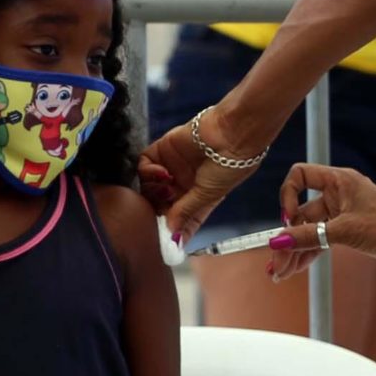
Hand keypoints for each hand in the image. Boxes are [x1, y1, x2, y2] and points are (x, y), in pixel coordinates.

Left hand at [143, 107, 271, 242]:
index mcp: (198, 199)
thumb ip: (185, 212)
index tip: (164, 241)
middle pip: (158, 204)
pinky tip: (162, 172)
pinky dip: (148, 172)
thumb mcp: (208, 195)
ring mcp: (171, 168)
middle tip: (158, 214)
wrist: (231, 134)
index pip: (178, 220)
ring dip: (152, 191)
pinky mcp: (162, 150)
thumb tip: (172, 234)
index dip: (170, 231)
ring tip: (167, 187)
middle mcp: (183, 185)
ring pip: (148, 187)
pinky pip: (144, 165)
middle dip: (156, 211)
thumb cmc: (228, 167)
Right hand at [268, 162, 375, 281]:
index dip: (288, 196)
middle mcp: (339, 194)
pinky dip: (308, 253)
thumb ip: (308, 236)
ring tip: (280, 274)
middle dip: (287, 238)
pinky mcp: (348, 232)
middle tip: (276, 265)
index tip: (288, 221)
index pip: (300, 175)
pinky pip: (320, 240)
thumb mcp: (345, 232)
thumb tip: (277, 241)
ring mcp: (343, 214)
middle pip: (301, 212)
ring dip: (295, 250)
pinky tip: (295, 269)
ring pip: (309, 230)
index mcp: (339, 181)